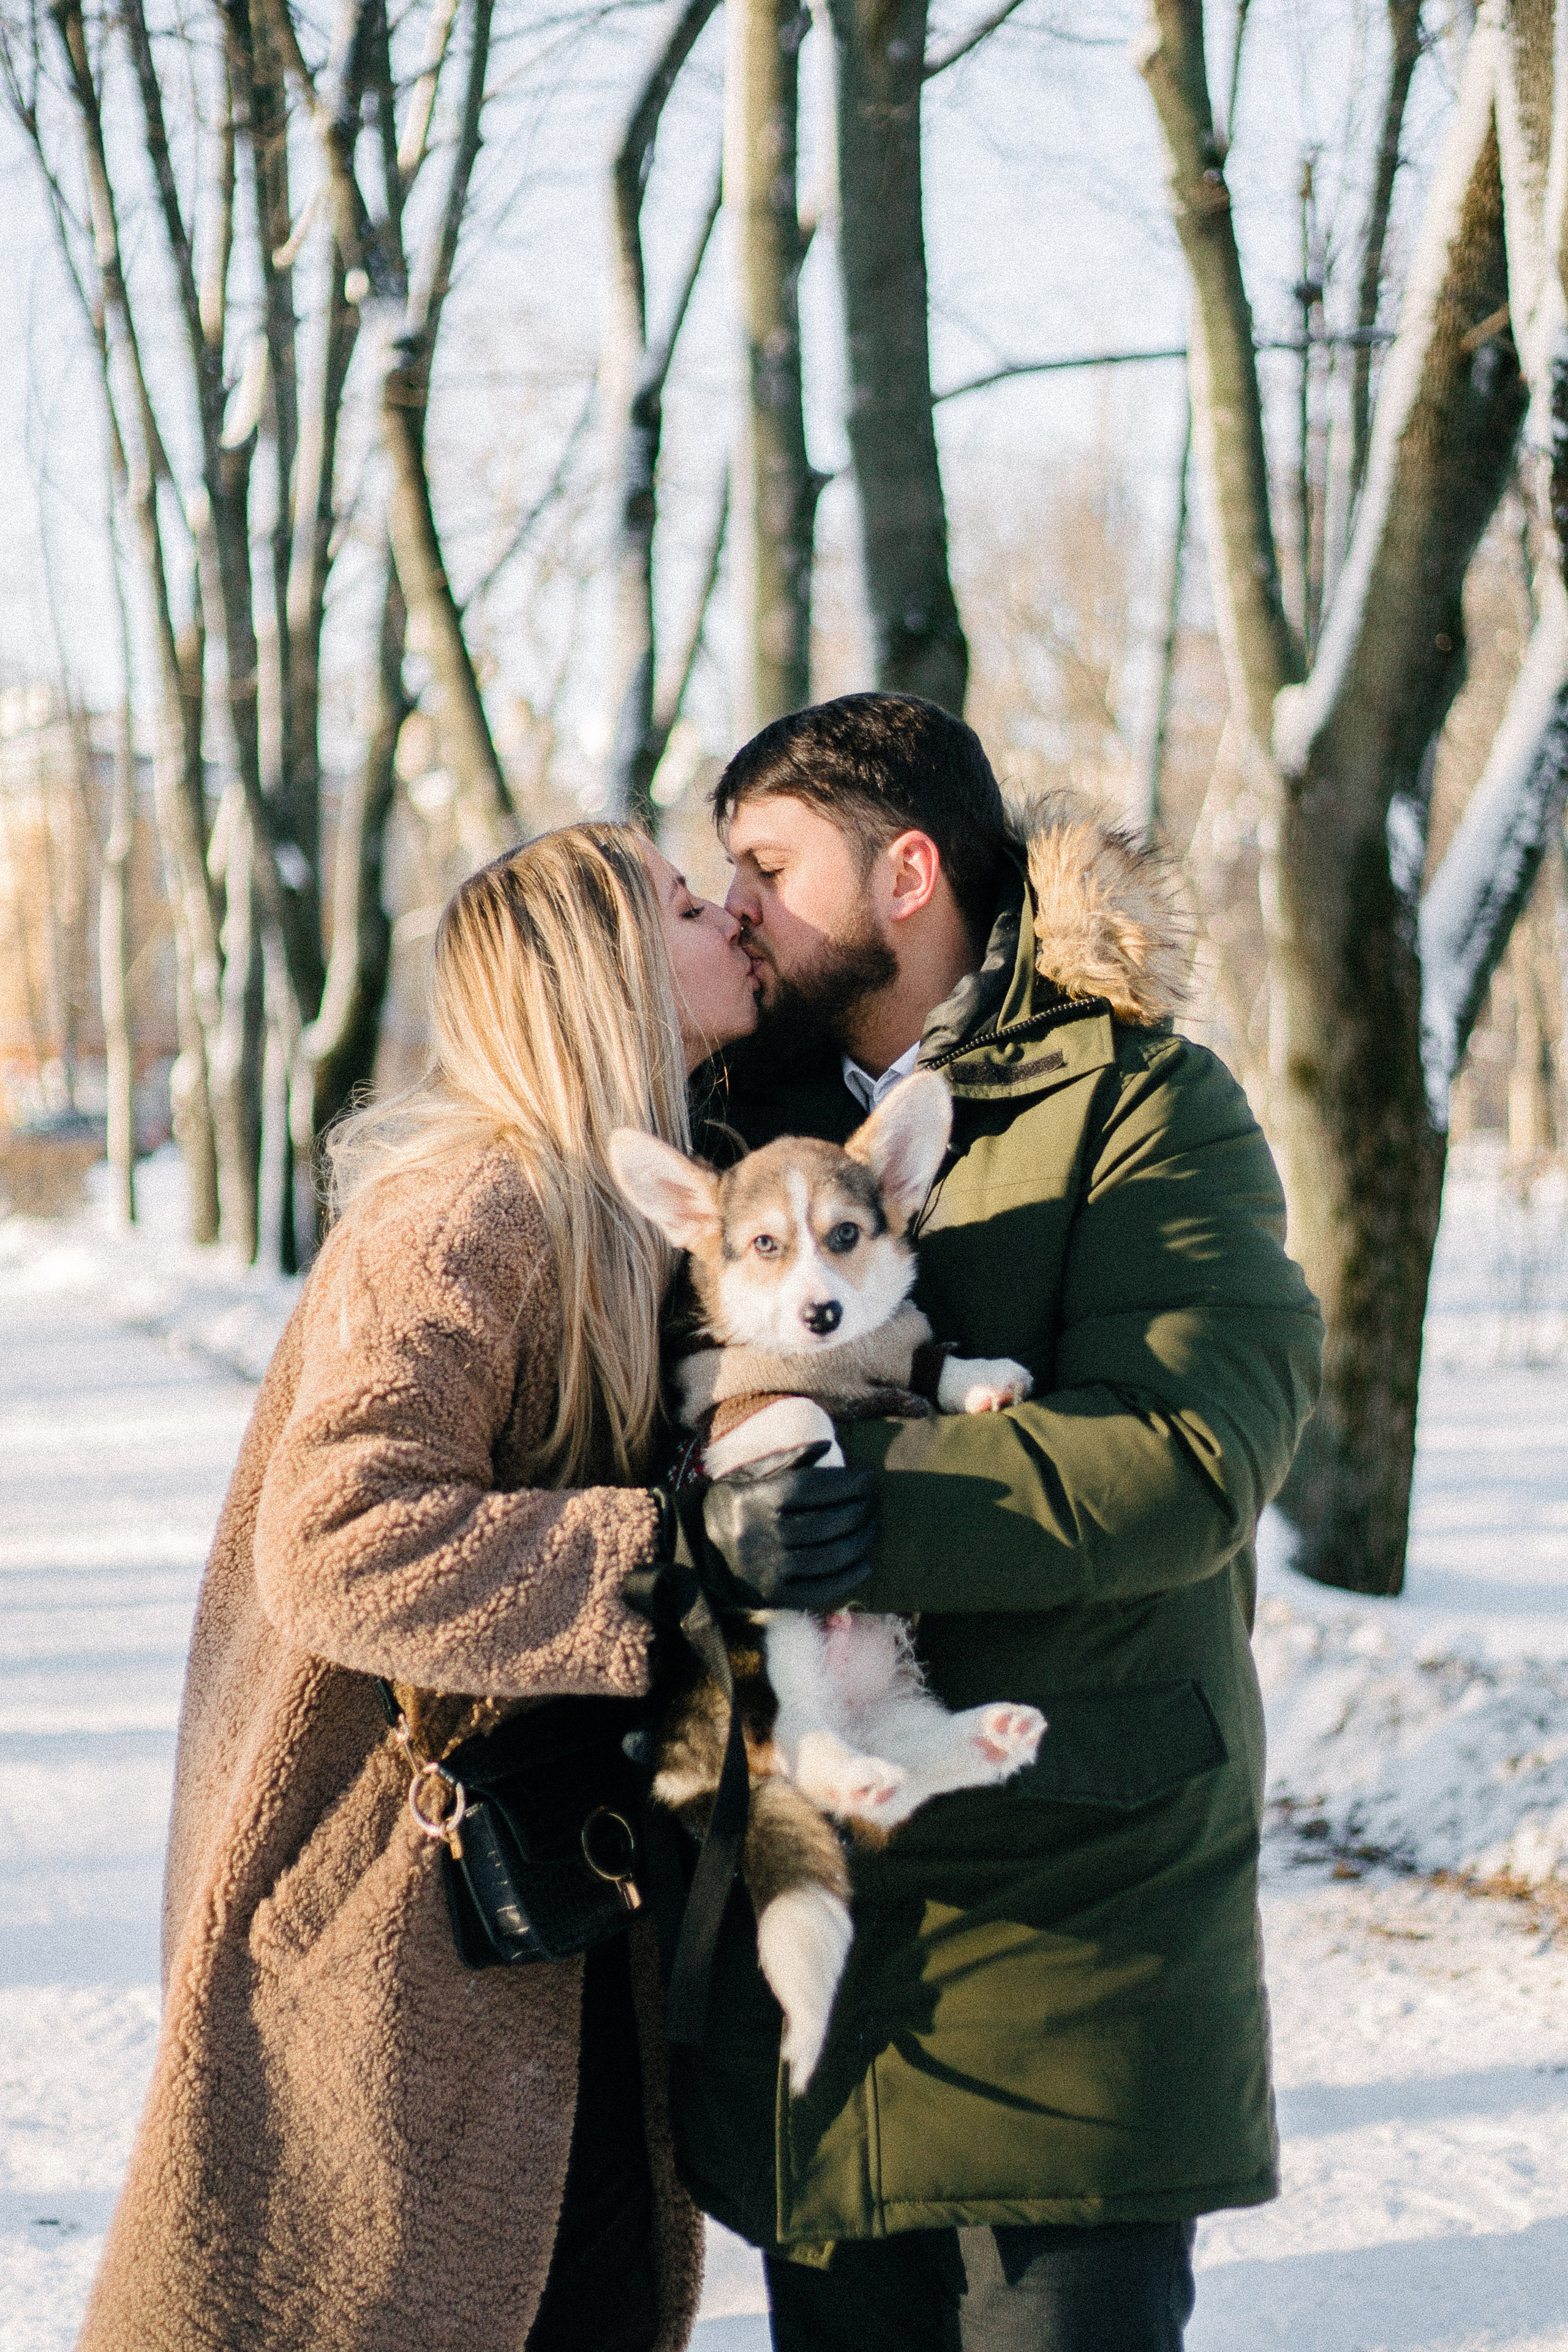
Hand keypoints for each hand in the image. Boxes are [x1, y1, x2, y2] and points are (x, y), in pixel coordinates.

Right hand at [646, 1442, 878, 1614]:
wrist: (696, 1549)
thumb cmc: (732, 1504)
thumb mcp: (751, 1475)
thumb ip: (789, 1459)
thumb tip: (830, 1446)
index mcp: (757, 1500)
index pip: (814, 1488)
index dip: (847, 1483)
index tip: (868, 1478)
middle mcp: (763, 1535)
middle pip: (828, 1523)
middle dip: (860, 1511)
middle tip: (874, 1503)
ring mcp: (769, 1569)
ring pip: (830, 1557)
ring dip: (860, 1542)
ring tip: (872, 1528)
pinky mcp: (774, 1596)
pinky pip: (821, 1590)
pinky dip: (849, 1577)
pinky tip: (864, 1564)